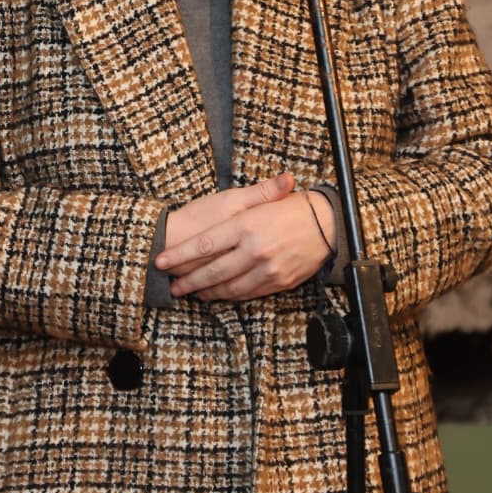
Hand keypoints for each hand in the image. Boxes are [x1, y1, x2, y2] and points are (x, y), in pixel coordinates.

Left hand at [158, 181, 335, 301]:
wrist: (329, 225)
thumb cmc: (293, 207)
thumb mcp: (262, 196)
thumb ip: (240, 198)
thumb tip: (207, 202)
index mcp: (245, 225)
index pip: (203, 245)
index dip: (180, 256)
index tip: (161, 262)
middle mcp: (254, 249)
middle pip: (212, 272)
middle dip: (189, 282)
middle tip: (173, 287)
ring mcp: (267, 268)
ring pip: (229, 287)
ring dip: (208, 292)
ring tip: (193, 292)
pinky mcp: (280, 281)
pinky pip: (249, 293)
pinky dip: (231, 296)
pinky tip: (221, 294)